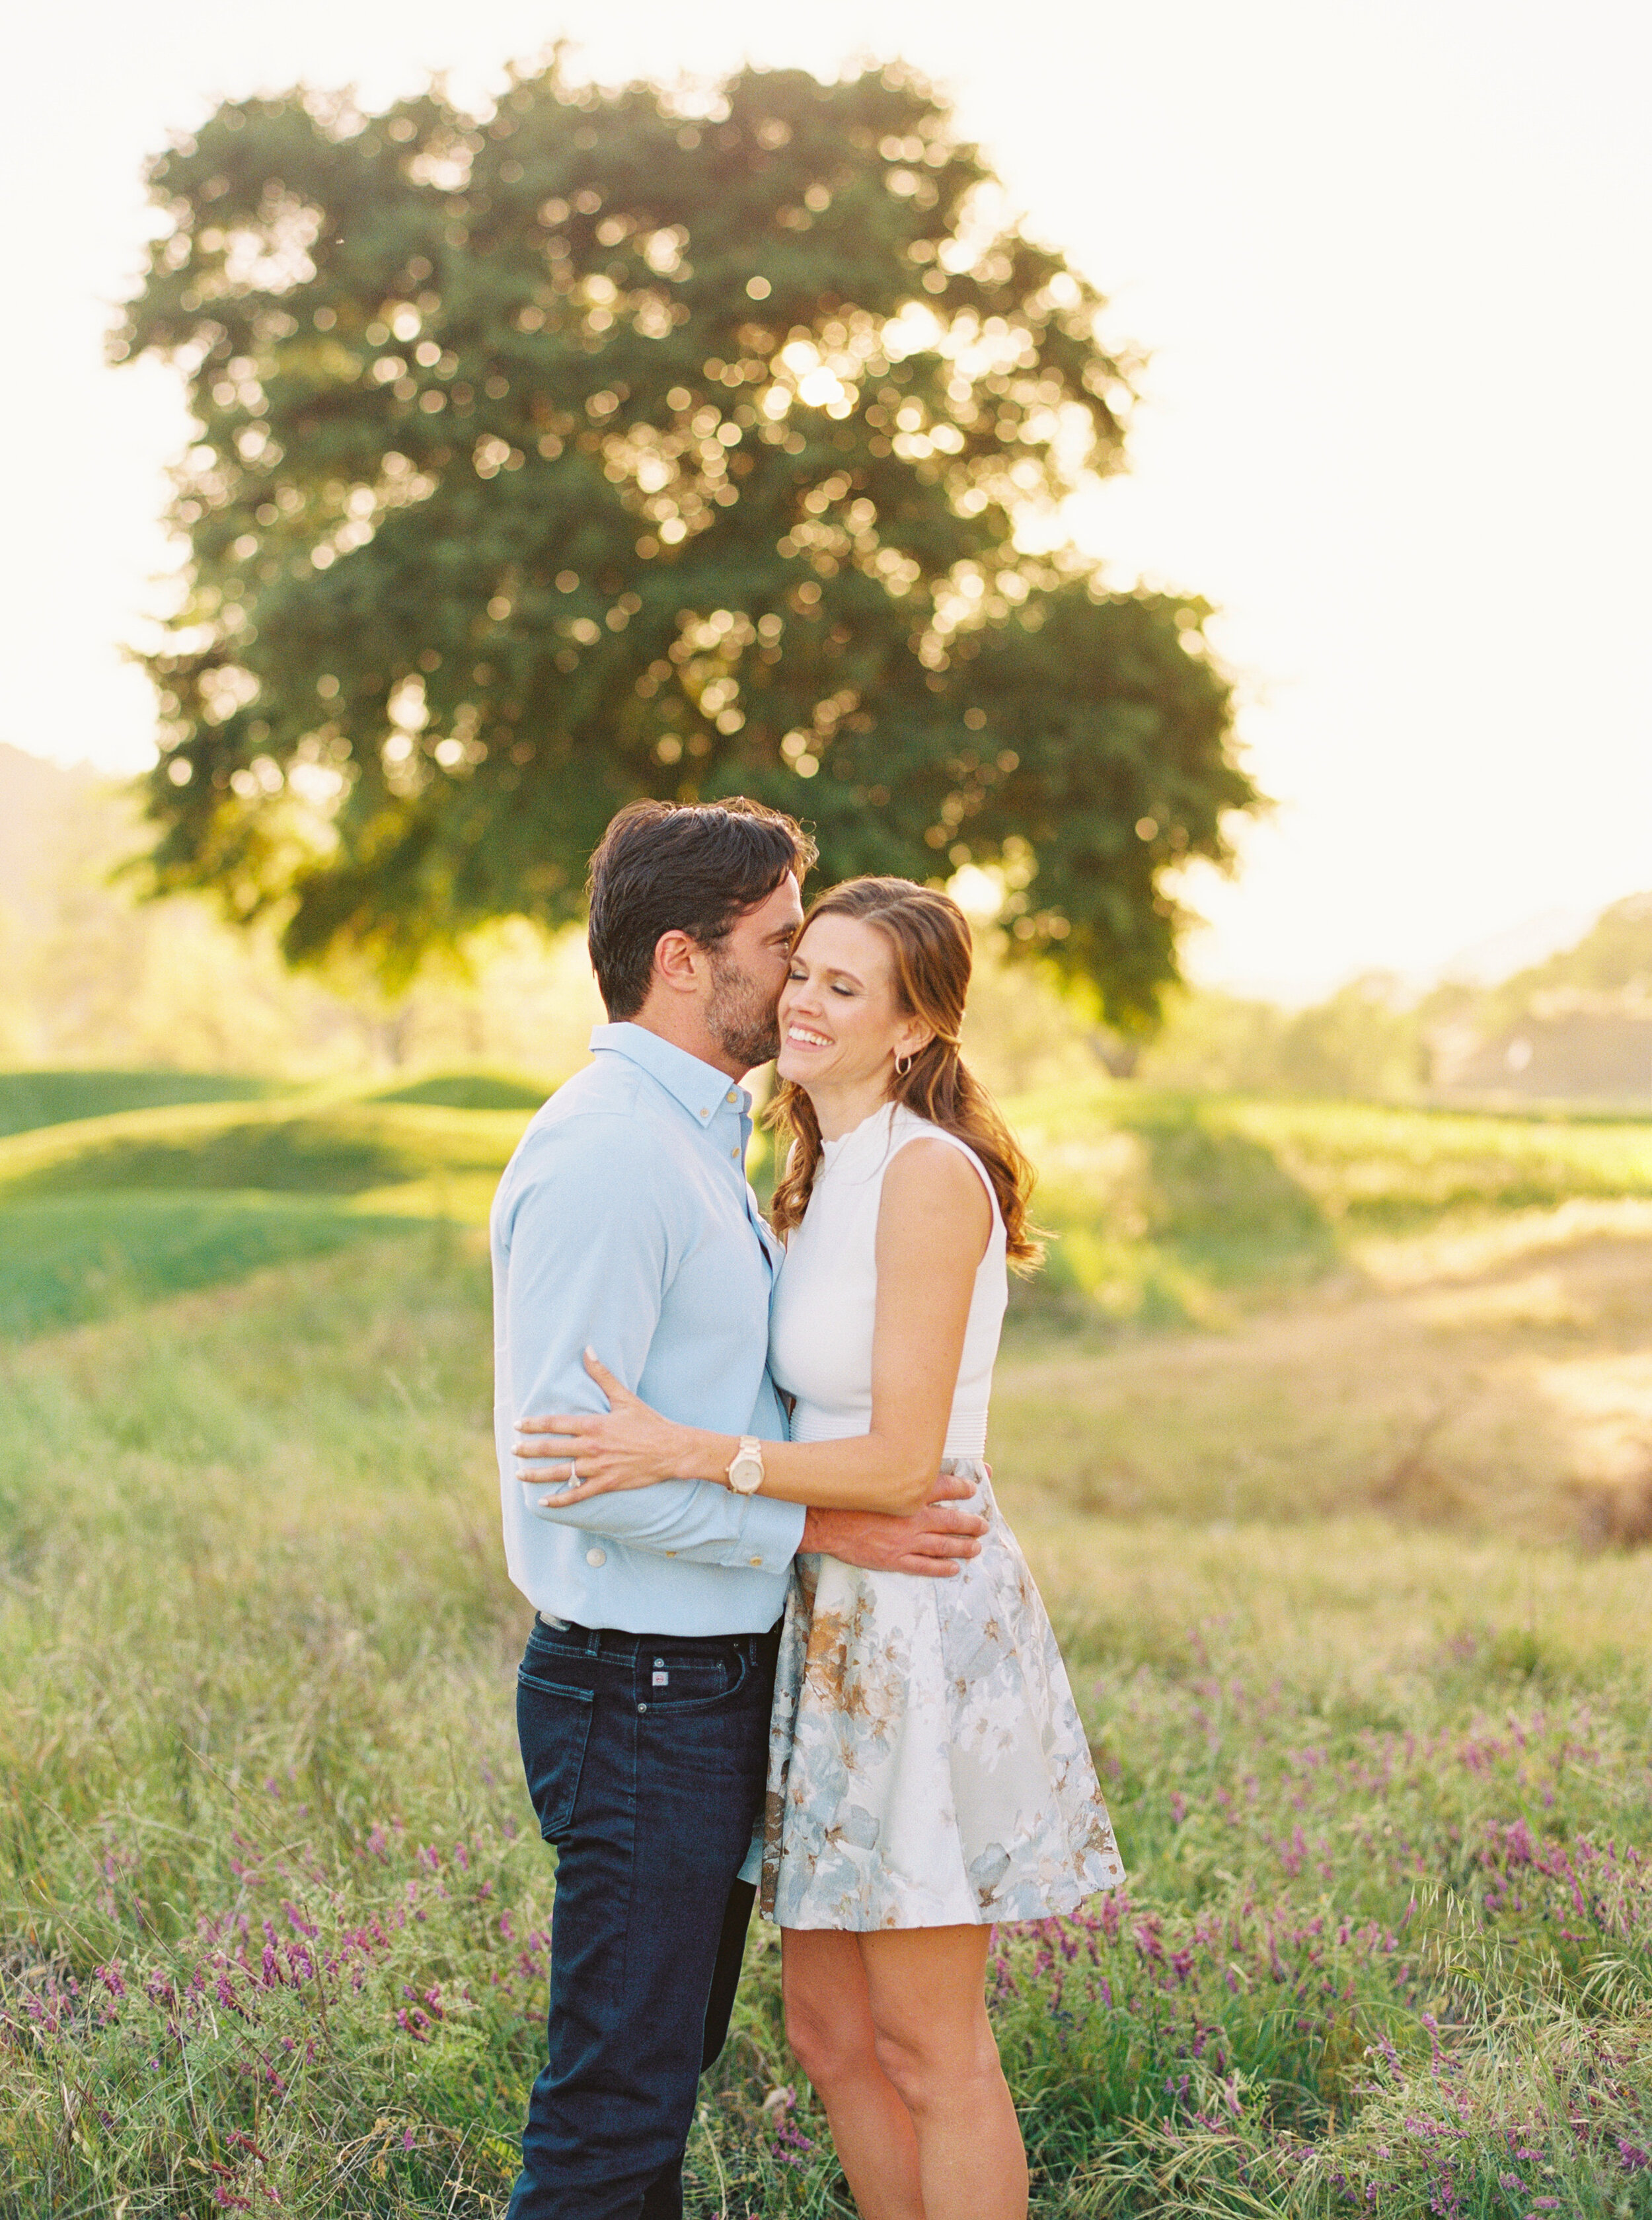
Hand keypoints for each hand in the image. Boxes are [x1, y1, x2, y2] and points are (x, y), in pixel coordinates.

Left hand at [516, 1351, 690, 1502]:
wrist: (672, 1450)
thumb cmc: (649, 1423)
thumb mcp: (625, 1398)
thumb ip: (603, 1375)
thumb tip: (588, 1350)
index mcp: (593, 1425)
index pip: (555, 1424)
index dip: (533, 1425)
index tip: (518, 1425)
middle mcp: (591, 1447)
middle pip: (551, 1449)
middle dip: (528, 1449)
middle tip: (512, 1449)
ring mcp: (598, 1468)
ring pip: (560, 1473)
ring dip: (536, 1475)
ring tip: (519, 1474)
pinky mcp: (607, 1484)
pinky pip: (578, 1494)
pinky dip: (560, 1500)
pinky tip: (544, 1502)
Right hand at [802, 1480, 988, 1577]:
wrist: (823, 1520)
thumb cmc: (846, 1495)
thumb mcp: (873, 1475)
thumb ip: (896, 1471)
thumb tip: (912, 1463)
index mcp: (908, 1493)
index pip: (945, 1487)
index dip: (962, 1487)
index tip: (973, 1488)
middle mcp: (912, 1517)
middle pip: (951, 1520)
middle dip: (971, 1523)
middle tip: (983, 1525)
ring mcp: (905, 1541)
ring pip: (943, 1545)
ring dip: (963, 1546)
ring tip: (976, 1547)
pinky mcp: (894, 1559)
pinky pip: (924, 1566)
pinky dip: (941, 1567)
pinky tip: (954, 1568)